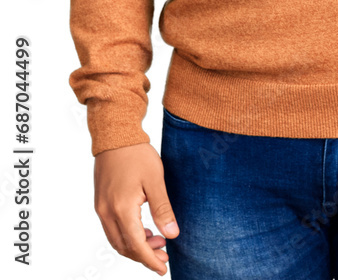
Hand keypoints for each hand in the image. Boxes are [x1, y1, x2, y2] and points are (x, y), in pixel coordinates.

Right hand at [94, 142, 179, 275]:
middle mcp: (107, 212)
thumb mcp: (155, 180)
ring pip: (116, 240)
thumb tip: (172, 235)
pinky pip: (112, 229)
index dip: (150, 259)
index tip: (163, 268)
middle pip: (124, 247)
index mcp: (122, 209)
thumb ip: (162, 210)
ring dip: (135, 246)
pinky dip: (127, 235)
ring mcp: (102, 208)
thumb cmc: (137, 154)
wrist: (116, 135)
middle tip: (164, 256)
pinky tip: (143, 230)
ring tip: (157, 242)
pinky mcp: (101, 202)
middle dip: (144, 256)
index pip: (136, 245)